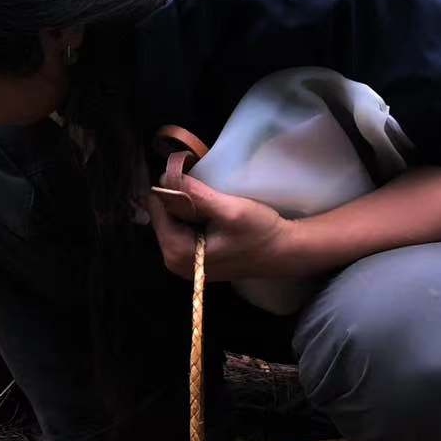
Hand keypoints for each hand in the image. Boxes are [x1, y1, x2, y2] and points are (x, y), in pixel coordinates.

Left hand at [146, 173, 296, 282]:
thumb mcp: (228, 209)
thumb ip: (195, 195)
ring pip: (172, 221)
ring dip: (186, 206)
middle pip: (161, 216)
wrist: (284, 252)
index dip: (170, 188)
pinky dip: (192, 216)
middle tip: (202, 186)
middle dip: (178, 198)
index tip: (190, 177)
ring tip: (209, 197)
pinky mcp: (193, 258)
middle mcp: (173, 261)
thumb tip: (164, 178)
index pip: (156, 208)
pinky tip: (210, 211)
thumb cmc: (259, 232)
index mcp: (176, 252)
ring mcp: (182, 262)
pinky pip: (182, 229)